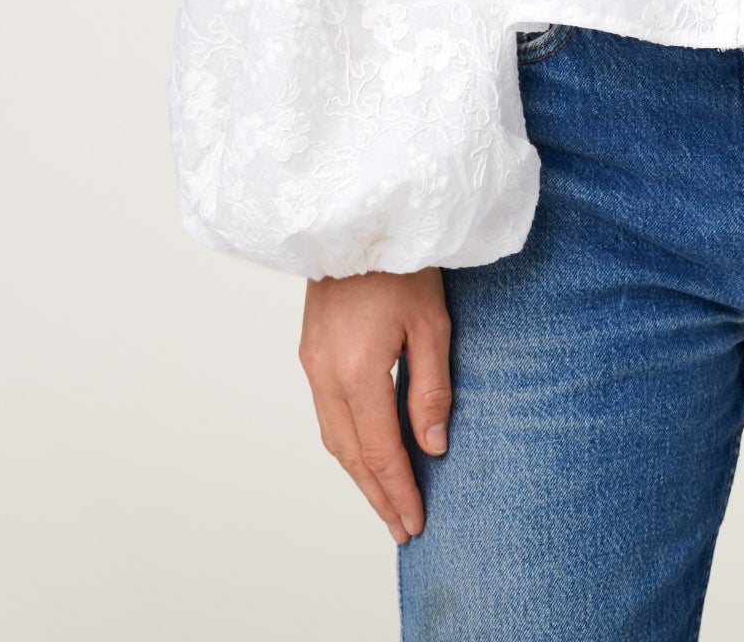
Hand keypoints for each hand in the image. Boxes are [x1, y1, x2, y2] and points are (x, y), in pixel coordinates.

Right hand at [299, 267, 451, 544]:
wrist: (358, 215)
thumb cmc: (402, 263)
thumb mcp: (432, 323)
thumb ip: (431, 388)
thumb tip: (433, 447)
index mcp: (357, 372)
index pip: (379, 450)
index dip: (398, 490)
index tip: (414, 523)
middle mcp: (325, 375)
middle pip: (350, 455)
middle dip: (377, 494)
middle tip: (401, 528)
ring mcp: (311, 364)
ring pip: (333, 438)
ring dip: (359, 473)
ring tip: (385, 500)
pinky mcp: (310, 351)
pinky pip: (326, 414)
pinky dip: (346, 444)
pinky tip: (365, 452)